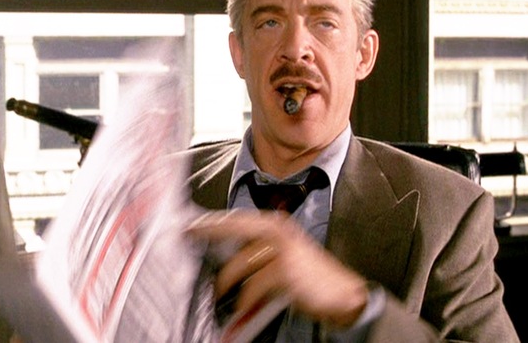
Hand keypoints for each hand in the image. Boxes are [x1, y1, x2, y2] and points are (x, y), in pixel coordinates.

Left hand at [186, 210, 368, 328]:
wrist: (341, 293)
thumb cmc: (308, 277)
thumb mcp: (283, 254)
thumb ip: (258, 249)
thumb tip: (224, 254)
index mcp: (275, 225)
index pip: (236, 219)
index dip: (212, 221)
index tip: (189, 225)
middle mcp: (277, 230)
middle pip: (233, 227)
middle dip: (208, 233)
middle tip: (187, 237)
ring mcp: (281, 249)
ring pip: (238, 265)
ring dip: (226, 284)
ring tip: (221, 295)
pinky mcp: (283, 271)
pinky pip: (251, 287)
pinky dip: (245, 301)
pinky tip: (244, 308)